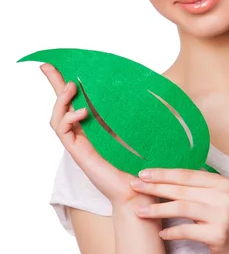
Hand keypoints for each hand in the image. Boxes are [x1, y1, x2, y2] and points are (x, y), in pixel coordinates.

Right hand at [41, 63, 157, 211]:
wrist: (140, 189)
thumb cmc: (143, 161)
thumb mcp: (140, 128)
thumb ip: (140, 109)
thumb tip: (156, 83)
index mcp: (96, 125)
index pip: (77, 100)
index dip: (66, 84)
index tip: (58, 64)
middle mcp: (84, 133)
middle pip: (62, 105)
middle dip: (53, 84)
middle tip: (47, 66)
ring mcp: (79, 143)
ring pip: (57, 117)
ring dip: (61, 99)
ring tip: (71, 86)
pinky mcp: (78, 152)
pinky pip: (63, 131)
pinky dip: (68, 118)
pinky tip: (82, 112)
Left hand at [129, 168, 228, 253]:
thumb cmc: (225, 221)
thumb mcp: (216, 198)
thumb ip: (197, 187)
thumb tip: (164, 176)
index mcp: (221, 182)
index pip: (187, 175)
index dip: (163, 174)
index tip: (143, 174)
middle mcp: (223, 195)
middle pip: (181, 189)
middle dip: (155, 187)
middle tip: (134, 186)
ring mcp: (222, 215)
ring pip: (182, 208)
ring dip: (157, 209)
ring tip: (139, 211)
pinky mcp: (219, 235)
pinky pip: (188, 231)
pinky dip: (172, 232)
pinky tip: (160, 233)